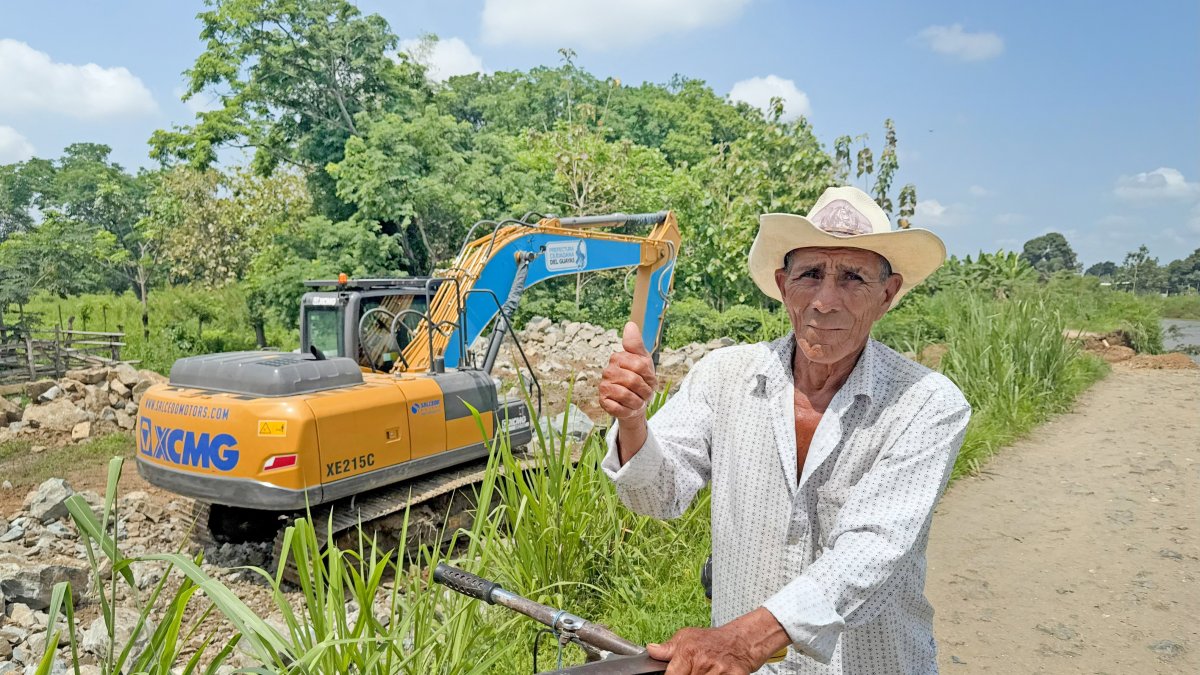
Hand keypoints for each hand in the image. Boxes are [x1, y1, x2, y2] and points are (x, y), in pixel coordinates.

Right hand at [599, 321, 657, 420]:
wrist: (635, 402)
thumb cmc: (640, 380)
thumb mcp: (643, 360)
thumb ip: (636, 344)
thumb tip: (630, 325)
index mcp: (618, 358)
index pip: (640, 366)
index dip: (650, 376)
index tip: (649, 380)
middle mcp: (608, 371)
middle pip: (634, 381)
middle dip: (645, 391)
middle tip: (645, 393)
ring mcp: (604, 386)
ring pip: (627, 396)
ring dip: (638, 401)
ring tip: (637, 400)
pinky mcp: (603, 402)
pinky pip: (619, 408)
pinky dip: (628, 410)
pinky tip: (628, 407)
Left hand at [646, 626, 760, 674]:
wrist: (742, 640)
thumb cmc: (713, 640)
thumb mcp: (688, 637)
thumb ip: (668, 648)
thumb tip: (650, 650)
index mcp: (688, 652)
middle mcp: (702, 662)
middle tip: (694, 671)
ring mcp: (718, 672)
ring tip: (705, 672)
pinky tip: (714, 674)